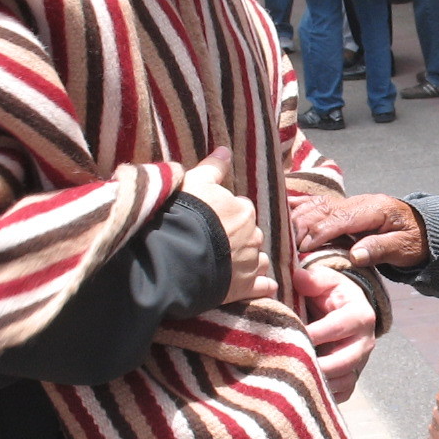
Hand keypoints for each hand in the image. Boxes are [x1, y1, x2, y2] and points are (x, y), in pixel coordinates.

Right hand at [182, 146, 276, 303]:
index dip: (227, 214)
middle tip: (217, 243)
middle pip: (251, 234)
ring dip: (251, 261)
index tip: (213, 219)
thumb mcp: (194, 182)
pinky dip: (264, 286)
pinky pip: (263, 286)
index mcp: (243, 209)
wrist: (174, 256)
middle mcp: (253, 235)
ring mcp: (250, 263)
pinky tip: (261, 287)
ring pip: (259, 259)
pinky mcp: (245, 288)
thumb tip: (225, 149)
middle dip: (239, 238)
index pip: (241, 208)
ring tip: (232, 265)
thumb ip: (213, 167)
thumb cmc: (182, 215)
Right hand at [290, 192, 428, 270]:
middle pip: (324, 210)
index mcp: (375, 209)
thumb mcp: (404, 249)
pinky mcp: (345, 207)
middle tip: (287, 246)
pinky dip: (300, 209)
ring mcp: (351, 202)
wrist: (423, 228)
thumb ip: (380, 249)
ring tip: (282, 237)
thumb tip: (355, 255)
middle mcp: (359, 201)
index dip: (320, 232)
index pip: (341, 218)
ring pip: (318, 205)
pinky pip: (318, 204)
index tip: (303, 247)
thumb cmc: (415, 241)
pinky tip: (284, 215)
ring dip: (299, 219)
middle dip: (303, 226)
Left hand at [295, 263, 376, 401]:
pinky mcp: (352, 379)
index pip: (336, 327)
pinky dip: (323, 395)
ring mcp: (360, 363)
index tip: (287, 336)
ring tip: (291, 378)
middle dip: (316, 365)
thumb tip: (298, 278)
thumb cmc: (330, 294)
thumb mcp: (324, 279)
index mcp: (361, 315)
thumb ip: (312, 278)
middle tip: (288, 364)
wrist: (343, 310)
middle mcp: (366, 342)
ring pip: (343, 381)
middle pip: (344, 361)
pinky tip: (302, 389)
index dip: (312, 334)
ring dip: (318, 382)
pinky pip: (341, 394)